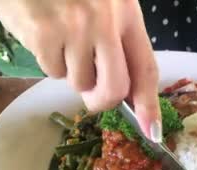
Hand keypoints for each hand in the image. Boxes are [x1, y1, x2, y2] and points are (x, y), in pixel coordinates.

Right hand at [0, 0, 161, 140]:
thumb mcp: (105, 6)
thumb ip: (120, 43)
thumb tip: (127, 95)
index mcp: (127, 11)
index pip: (146, 68)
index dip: (149, 104)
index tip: (152, 131)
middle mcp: (105, 20)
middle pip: (115, 89)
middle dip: (102, 100)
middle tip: (90, 92)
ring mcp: (74, 27)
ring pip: (80, 83)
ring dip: (71, 72)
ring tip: (62, 40)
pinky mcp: (44, 34)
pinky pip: (53, 72)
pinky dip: (49, 61)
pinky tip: (46, 34)